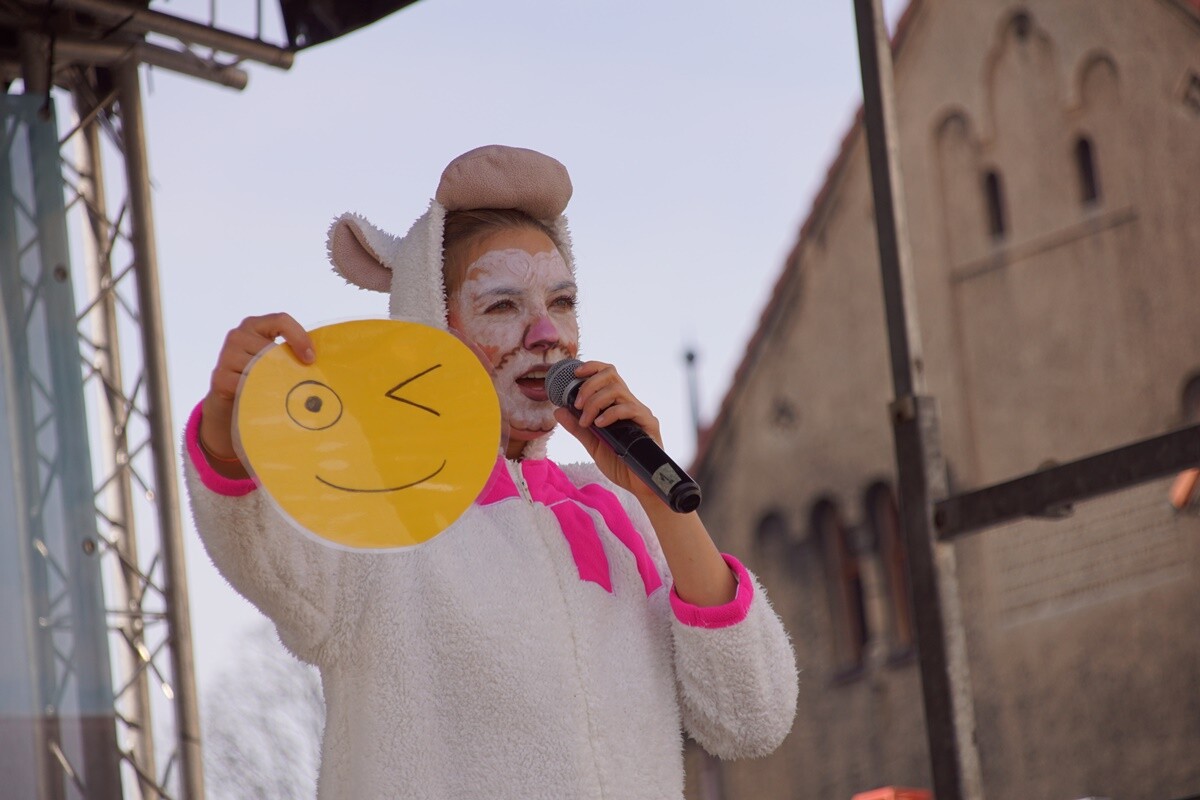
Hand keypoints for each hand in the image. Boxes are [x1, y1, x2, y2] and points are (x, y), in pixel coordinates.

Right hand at [199, 313, 313, 473]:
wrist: (230, 401)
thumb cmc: (262, 376)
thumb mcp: (274, 359)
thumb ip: (289, 353)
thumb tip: (318, 363)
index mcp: (254, 325)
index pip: (281, 320)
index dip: (299, 337)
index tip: (311, 358)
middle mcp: (237, 336)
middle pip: (271, 348)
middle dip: (288, 366)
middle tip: (300, 382)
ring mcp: (226, 356)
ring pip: (260, 367)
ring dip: (274, 381)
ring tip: (283, 392)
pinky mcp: (220, 378)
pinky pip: (247, 385)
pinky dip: (260, 392)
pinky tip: (266, 399)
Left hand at [552, 360, 662, 501]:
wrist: (640, 486)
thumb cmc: (621, 464)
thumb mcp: (593, 444)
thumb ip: (577, 427)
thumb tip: (558, 410)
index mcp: (618, 404)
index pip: (608, 374)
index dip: (592, 367)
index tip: (575, 374)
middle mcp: (630, 403)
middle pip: (611, 375)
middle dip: (589, 385)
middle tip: (577, 404)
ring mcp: (640, 412)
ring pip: (617, 390)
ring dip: (595, 402)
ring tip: (586, 421)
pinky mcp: (649, 424)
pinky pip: (629, 409)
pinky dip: (610, 414)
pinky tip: (599, 426)